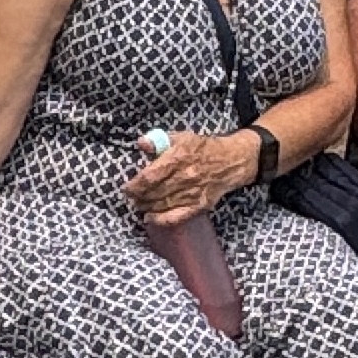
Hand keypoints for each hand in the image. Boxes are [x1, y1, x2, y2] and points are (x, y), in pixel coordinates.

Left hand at [124, 130, 257, 225]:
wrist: (231, 161)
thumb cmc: (203, 148)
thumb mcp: (182, 137)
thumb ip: (159, 141)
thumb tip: (141, 143)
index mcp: (179, 157)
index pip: (149, 176)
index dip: (135, 185)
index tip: (127, 187)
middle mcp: (185, 176)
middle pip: (154, 193)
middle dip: (138, 197)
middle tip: (131, 197)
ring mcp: (193, 192)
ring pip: (162, 205)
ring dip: (146, 207)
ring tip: (139, 204)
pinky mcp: (199, 205)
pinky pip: (177, 217)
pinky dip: (161, 220)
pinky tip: (151, 218)